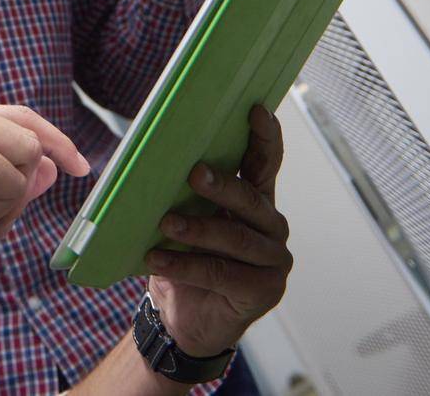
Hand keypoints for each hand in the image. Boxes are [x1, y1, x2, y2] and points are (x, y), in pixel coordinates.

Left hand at [145, 106, 291, 356]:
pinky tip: (157, 259)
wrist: (184, 319)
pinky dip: (185, 266)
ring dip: (198, 230)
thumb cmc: (184, 259)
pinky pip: (223, 273)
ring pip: (236, 238)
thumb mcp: (183, 219)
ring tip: (165, 224)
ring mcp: (273, 260)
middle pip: (250, 199)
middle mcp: (271, 226)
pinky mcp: (264, 290)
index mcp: (254, 200)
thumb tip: (155, 156)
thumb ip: (183, 193)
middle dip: (222, 185)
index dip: (264, 136)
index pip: (265, 162)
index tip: (255, 110)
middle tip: (193, 173)